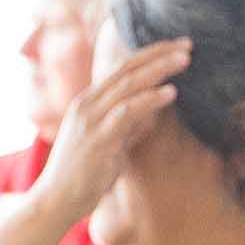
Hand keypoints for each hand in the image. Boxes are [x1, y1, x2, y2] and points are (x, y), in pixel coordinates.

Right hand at [26, 35, 192, 236]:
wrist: (56, 200)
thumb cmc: (84, 175)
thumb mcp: (110, 143)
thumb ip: (128, 125)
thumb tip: (152, 113)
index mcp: (89, 101)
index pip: (122, 68)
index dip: (150, 55)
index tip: (177, 47)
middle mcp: (87, 103)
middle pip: (127, 68)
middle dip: (158, 54)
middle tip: (187, 44)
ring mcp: (91, 119)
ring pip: (128, 84)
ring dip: (159, 69)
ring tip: (185, 60)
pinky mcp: (98, 138)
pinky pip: (127, 112)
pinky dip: (150, 99)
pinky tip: (171, 93)